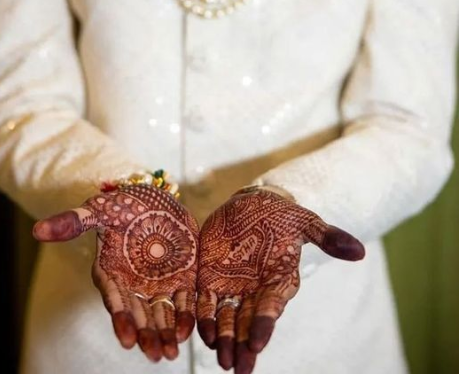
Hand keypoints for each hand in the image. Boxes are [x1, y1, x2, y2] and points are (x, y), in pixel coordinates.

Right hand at [33, 184, 198, 361]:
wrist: (156, 199)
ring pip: (160, 314)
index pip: (115, 299)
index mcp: (110, 272)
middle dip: (146, 335)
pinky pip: (182, 301)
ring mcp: (156, 283)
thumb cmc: (123, 205)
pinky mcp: (180, 277)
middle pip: (139, 314)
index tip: (127, 340)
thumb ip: (73, 221)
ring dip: (165, 333)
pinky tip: (187, 331)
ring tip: (170, 353)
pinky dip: (185, 316)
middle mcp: (132, 284)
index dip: (121, 319)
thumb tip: (37, 230)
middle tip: (155, 354)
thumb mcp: (99, 209)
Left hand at [196, 186, 364, 373]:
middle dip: (243, 346)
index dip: (263, 324)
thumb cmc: (282, 215)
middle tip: (238, 369)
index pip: (271, 307)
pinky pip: (205, 302)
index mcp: (279, 281)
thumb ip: (327, 237)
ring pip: (226, 318)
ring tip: (222, 360)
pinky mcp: (210, 277)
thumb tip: (360, 252)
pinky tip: (201, 333)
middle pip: (247, 322)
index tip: (257, 342)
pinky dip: (203, 318)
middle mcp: (256, 290)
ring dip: (223, 340)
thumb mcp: (305, 221)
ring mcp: (232, 286)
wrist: (252, 205)